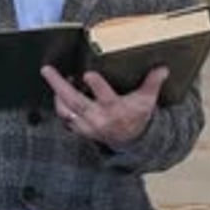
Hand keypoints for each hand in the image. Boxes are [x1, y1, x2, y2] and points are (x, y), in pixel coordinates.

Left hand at [40, 64, 168, 147]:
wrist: (131, 140)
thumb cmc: (137, 115)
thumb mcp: (147, 100)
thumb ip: (152, 83)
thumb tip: (162, 68)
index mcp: (116, 109)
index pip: (106, 97)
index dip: (97, 86)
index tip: (87, 74)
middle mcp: (98, 118)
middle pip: (75, 102)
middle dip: (59, 85)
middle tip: (47, 70)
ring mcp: (87, 125)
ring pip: (66, 111)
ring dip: (57, 95)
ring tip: (52, 77)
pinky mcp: (81, 130)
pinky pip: (65, 118)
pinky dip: (60, 106)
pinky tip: (59, 92)